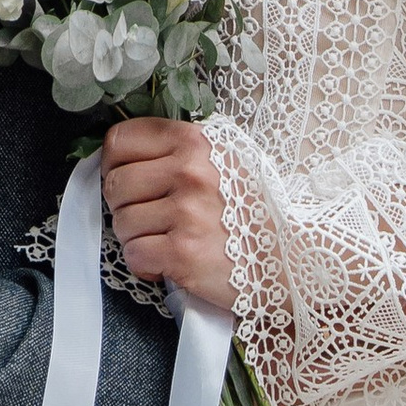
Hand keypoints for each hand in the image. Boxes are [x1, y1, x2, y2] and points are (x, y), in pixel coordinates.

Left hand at [100, 117, 234, 312]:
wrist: (290, 257)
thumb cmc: (252, 208)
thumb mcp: (223, 157)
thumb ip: (179, 149)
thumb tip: (122, 154)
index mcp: (192, 141)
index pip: (119, 141)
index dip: (114, 164)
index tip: (127, 180)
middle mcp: (188, 171)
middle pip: (115, 185)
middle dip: (124, 206)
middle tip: (148, 218)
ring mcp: (185, 212)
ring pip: (122, 223)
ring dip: (137, 238)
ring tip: (165, 241)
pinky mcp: (183, 253)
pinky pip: (135, 255)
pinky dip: (146, 265)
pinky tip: (168, 263)